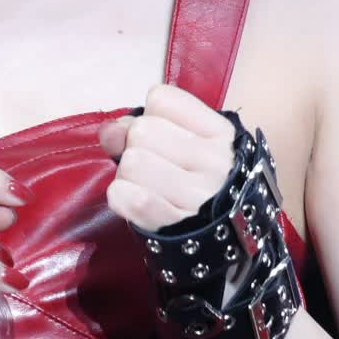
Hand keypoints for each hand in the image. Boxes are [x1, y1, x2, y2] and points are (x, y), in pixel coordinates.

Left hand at [98, 84, 238, 233]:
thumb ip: (144, 126)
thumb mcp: (191, 146)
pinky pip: (130, 198)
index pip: (160, 99)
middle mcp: (216, 161)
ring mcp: (199, 195)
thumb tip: (109, 130)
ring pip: (131, 162)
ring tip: (147, 187)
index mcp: (221, 133)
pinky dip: (122, 197)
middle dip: (135, 148)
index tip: (164, 138)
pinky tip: (135, 201)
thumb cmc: (204, 184)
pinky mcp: (176, 226)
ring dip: (127, 176)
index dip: (151, 117)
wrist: (230, 239)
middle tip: (152, 169)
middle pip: (141, 131)